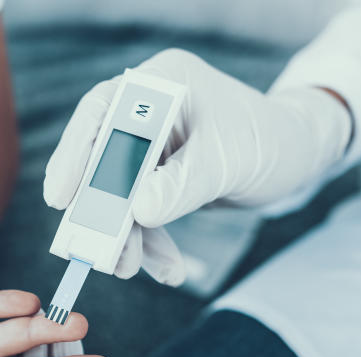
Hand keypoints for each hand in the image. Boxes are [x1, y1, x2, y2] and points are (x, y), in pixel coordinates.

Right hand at [44, 49, 350, 279]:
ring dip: (125, 235)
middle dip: (101, 210)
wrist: (298, 158)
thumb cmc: (270, 142)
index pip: (102, 112)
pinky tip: (165, 267)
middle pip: (102, 159)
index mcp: (163, 84)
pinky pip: (141, 211)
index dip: (75, 154)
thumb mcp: (228, 162)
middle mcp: (149, 110)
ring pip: (119, 193)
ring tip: (130, 268)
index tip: (62, 197)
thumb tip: (139, 210)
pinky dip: (150, 241)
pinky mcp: (158, 175)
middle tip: (99, 251)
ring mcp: (151, 145)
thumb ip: (183, 184)